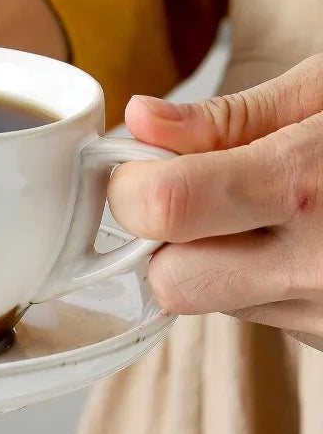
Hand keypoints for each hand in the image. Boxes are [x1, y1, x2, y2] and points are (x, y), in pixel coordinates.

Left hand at [108, 54, 322, 346]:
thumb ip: (228, 118)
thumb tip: (142, 121)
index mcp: (313, 186)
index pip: (164, 209)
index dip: (129, 186)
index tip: (137, 166)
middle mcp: (322, 267)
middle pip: (172, 283)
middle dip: (159, 240)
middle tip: (186, 194)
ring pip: (208, 304)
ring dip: (205, 259)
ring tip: (259, 210)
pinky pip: (254, 314)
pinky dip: (248, 278)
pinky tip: (297, 239)